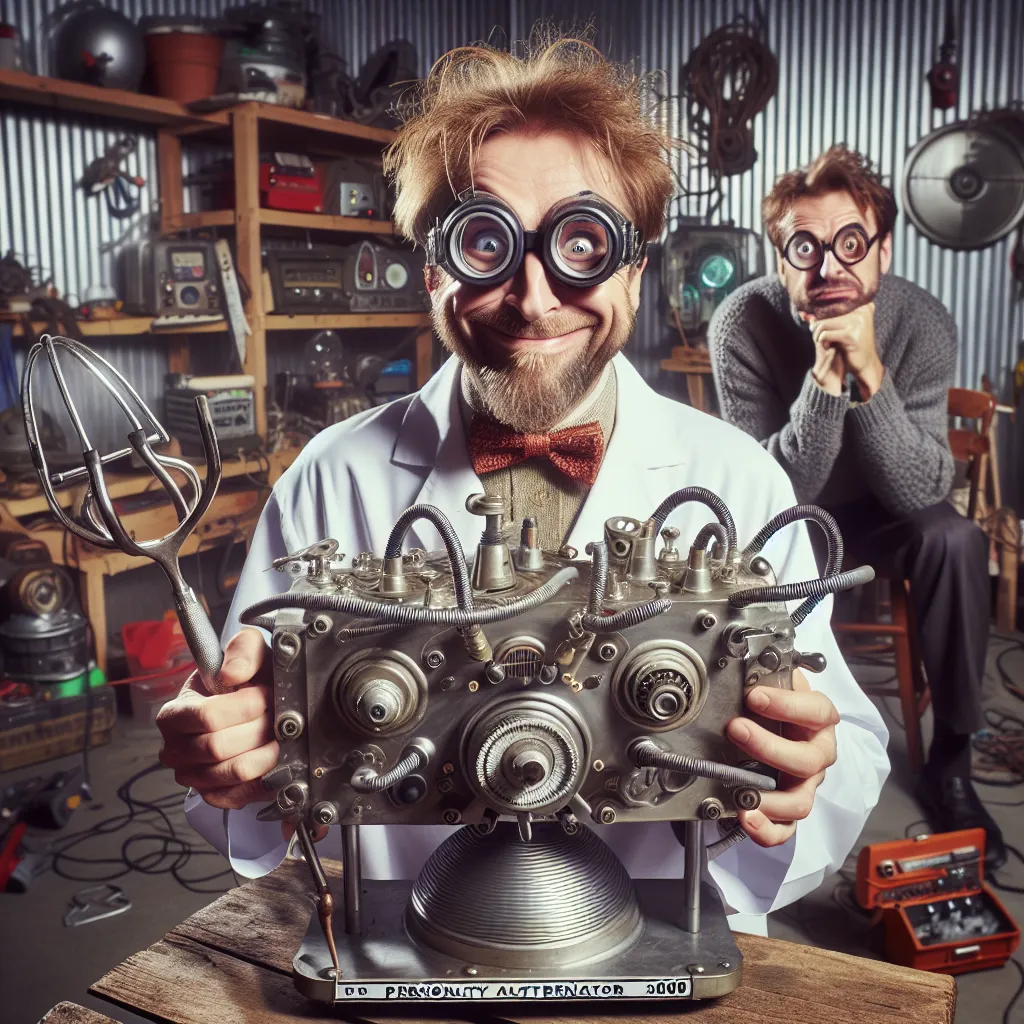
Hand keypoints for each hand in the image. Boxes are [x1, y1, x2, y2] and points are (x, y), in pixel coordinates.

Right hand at [156, 628, 277, 809]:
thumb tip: (233, 675)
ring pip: (235, 772)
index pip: (206, 717)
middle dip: (259, 728)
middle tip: (276, 715)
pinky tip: (276, 759)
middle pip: (220, 747)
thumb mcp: (248, 652)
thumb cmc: (248, 680)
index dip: (244, 706)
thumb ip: (242, 651)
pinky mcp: (215, 795)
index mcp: (174, 714)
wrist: (255, 705)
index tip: (265, 694)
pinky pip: (241, 795)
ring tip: (279, 734)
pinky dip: (265, 777)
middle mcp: (176, 749)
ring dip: (267, 752)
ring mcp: (193, 776)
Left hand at [725, 669, 838, 846]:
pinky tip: (747, 818)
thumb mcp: (775, 682)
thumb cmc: (776, 704)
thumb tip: (746, 662)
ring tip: (742, 790)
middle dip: (770, 746)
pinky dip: (767, 829)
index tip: (755, 696)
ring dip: (770, 797)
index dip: (789, 704)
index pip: (818, 712)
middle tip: (737, 730)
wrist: (775, 725)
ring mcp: (804, 784)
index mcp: (818, 720)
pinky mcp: (788, 808)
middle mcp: (816, 754)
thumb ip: (766, 675)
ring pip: (800, 800)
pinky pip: (786, 828)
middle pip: (808, 760)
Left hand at [807, 302, 883, 397]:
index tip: (812, 322)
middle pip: (826, 313)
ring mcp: (858, 322)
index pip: (833, 303)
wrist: (865, 364)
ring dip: (817, 335)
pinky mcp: (852, 335)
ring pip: (823, 324)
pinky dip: (821, 341)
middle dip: (816, 327)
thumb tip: (802, 313)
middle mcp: (862, 310)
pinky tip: (827, 347)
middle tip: (819, 337)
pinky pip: (825, 335)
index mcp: (862, 305)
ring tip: (824, 343)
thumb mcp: (838, 329)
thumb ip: (822, 319)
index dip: (820, 314)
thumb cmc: (850, 345)